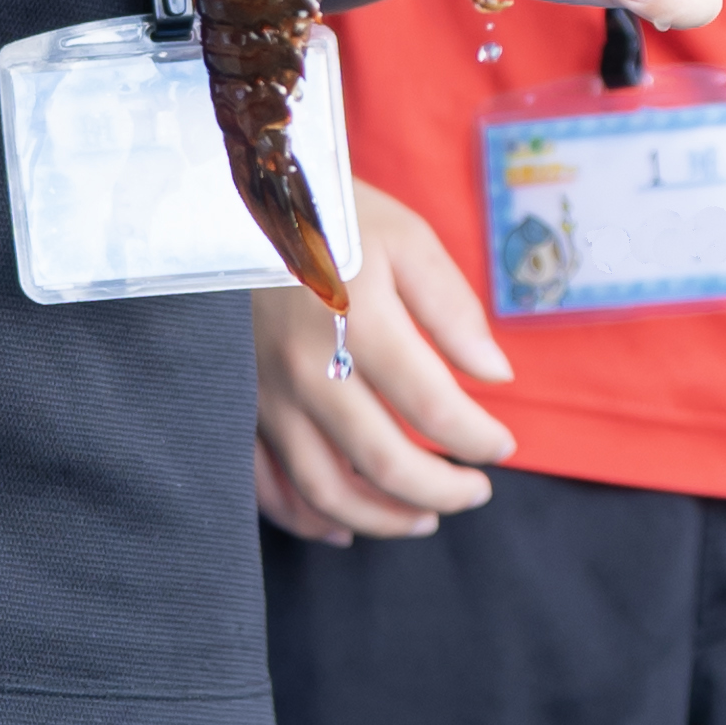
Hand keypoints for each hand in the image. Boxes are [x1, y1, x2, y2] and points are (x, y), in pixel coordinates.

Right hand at [252, 184, 517, 541]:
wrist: (223, 198)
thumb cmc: (323, 211)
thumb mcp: (403, 237)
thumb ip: (453, 310)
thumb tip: (496, 376)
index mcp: (357, 323)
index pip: (435, 410)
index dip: (479, 440)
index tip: (502, 446)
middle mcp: (307, 370)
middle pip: (384, 464)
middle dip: (442, 491)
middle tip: (474, 492)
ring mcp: (264, 395)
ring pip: (325, 491)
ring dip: (382, 519)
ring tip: (424, 519)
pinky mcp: (236, 406)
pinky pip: (266, 485)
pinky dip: (307, 519)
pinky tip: (343, 526)